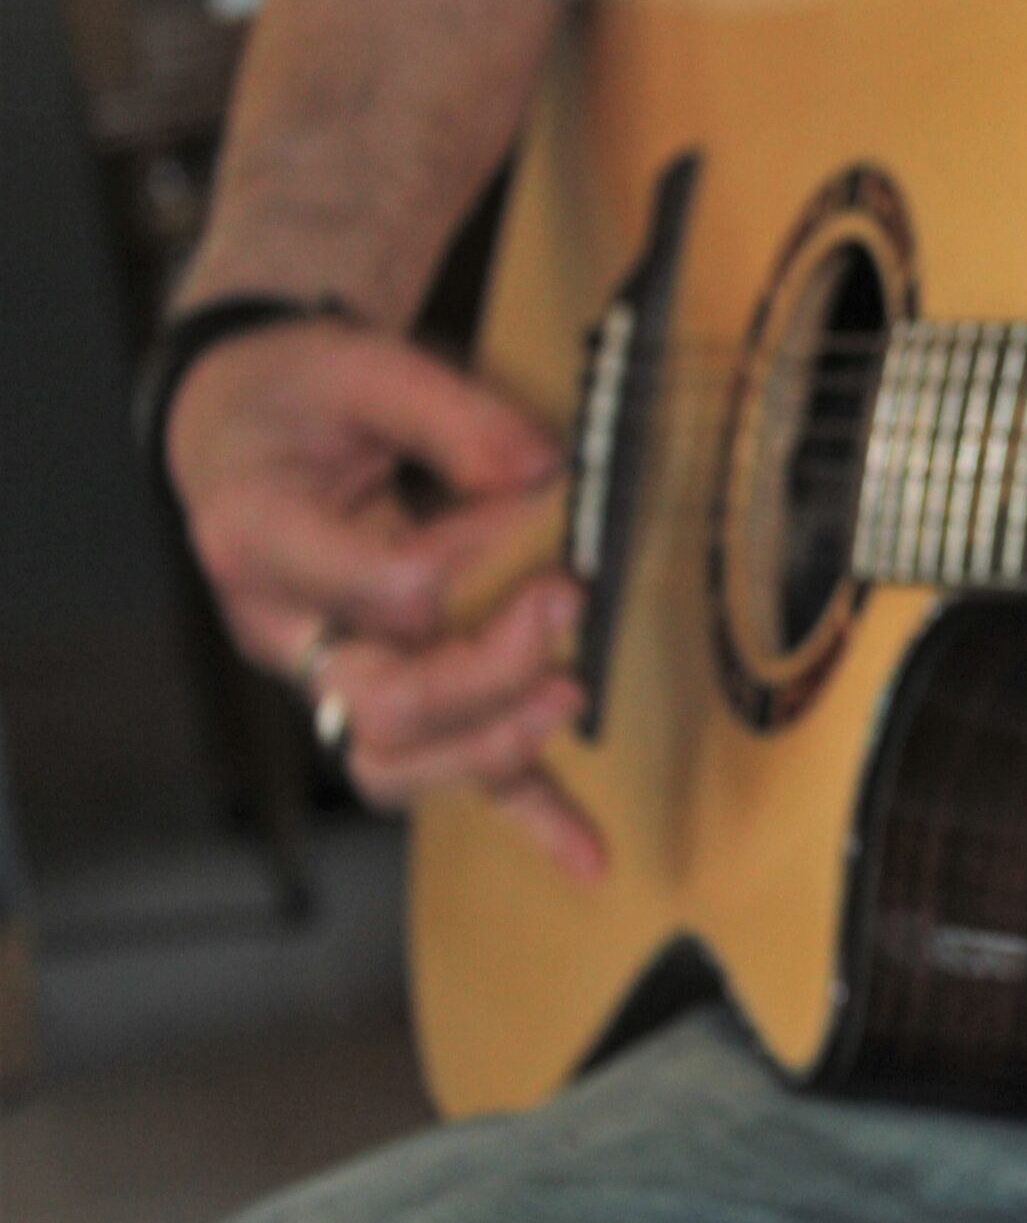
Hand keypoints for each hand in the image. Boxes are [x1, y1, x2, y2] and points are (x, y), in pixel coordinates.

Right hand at [166, 318, 602, 879]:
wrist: (243, 424)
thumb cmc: (298, 397)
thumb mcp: (359, 366)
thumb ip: (449, 413)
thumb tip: (544, 467)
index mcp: (258, 537)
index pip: (376, 585)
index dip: (467, 553)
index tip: (523, 490)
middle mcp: (284, 627)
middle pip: (381, 699)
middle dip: (487, 668)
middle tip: (565, 597)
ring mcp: (331, 675)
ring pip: (395, 762)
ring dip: (495, 746)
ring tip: (570, 699)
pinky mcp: (385, 695)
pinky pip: (448, 772)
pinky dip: (525, 819)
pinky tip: (587, 857)